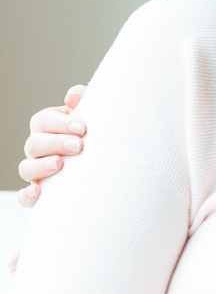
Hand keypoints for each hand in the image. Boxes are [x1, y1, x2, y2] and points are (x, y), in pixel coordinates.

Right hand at [17, 85, 88, 207]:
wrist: (112, 164)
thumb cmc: (100, 133)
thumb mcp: (96, 114)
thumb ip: (86, 100)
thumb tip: (73, 96)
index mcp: (49, 127)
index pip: (42, 121)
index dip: (59, 123)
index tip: (82, 128)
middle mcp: (39, 148)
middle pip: (34, 143)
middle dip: (55, 143)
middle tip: (78, 146)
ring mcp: (38, 170)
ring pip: (26, 168)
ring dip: (40, 166)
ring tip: (59, 164)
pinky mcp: (42, 193)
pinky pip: (26, 197)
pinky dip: (27, 195)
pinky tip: (38, 192)